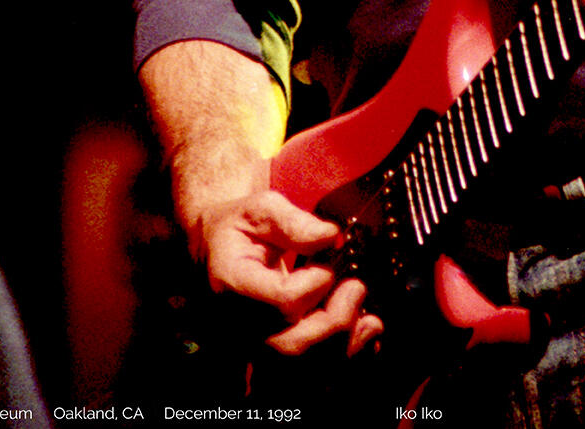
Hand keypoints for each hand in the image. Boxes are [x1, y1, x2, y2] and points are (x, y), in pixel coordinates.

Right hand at [197, 187, 382, 357]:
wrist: (214, 252)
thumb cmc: (240, 227)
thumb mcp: (260, 209)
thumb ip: (294, 221)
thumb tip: (331, 235)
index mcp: (233, 283)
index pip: (281, 301)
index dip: (314, 283)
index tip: (325, 261)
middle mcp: (239, 324)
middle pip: (291, 346)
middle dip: (335, 323)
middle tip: (356, 288)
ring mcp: (252, 345)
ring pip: (301, 368)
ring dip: (343, 346)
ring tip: (370, 320)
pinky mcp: (268, 355)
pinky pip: (306, 374)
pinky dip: (340, 360)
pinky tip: (363, 338)